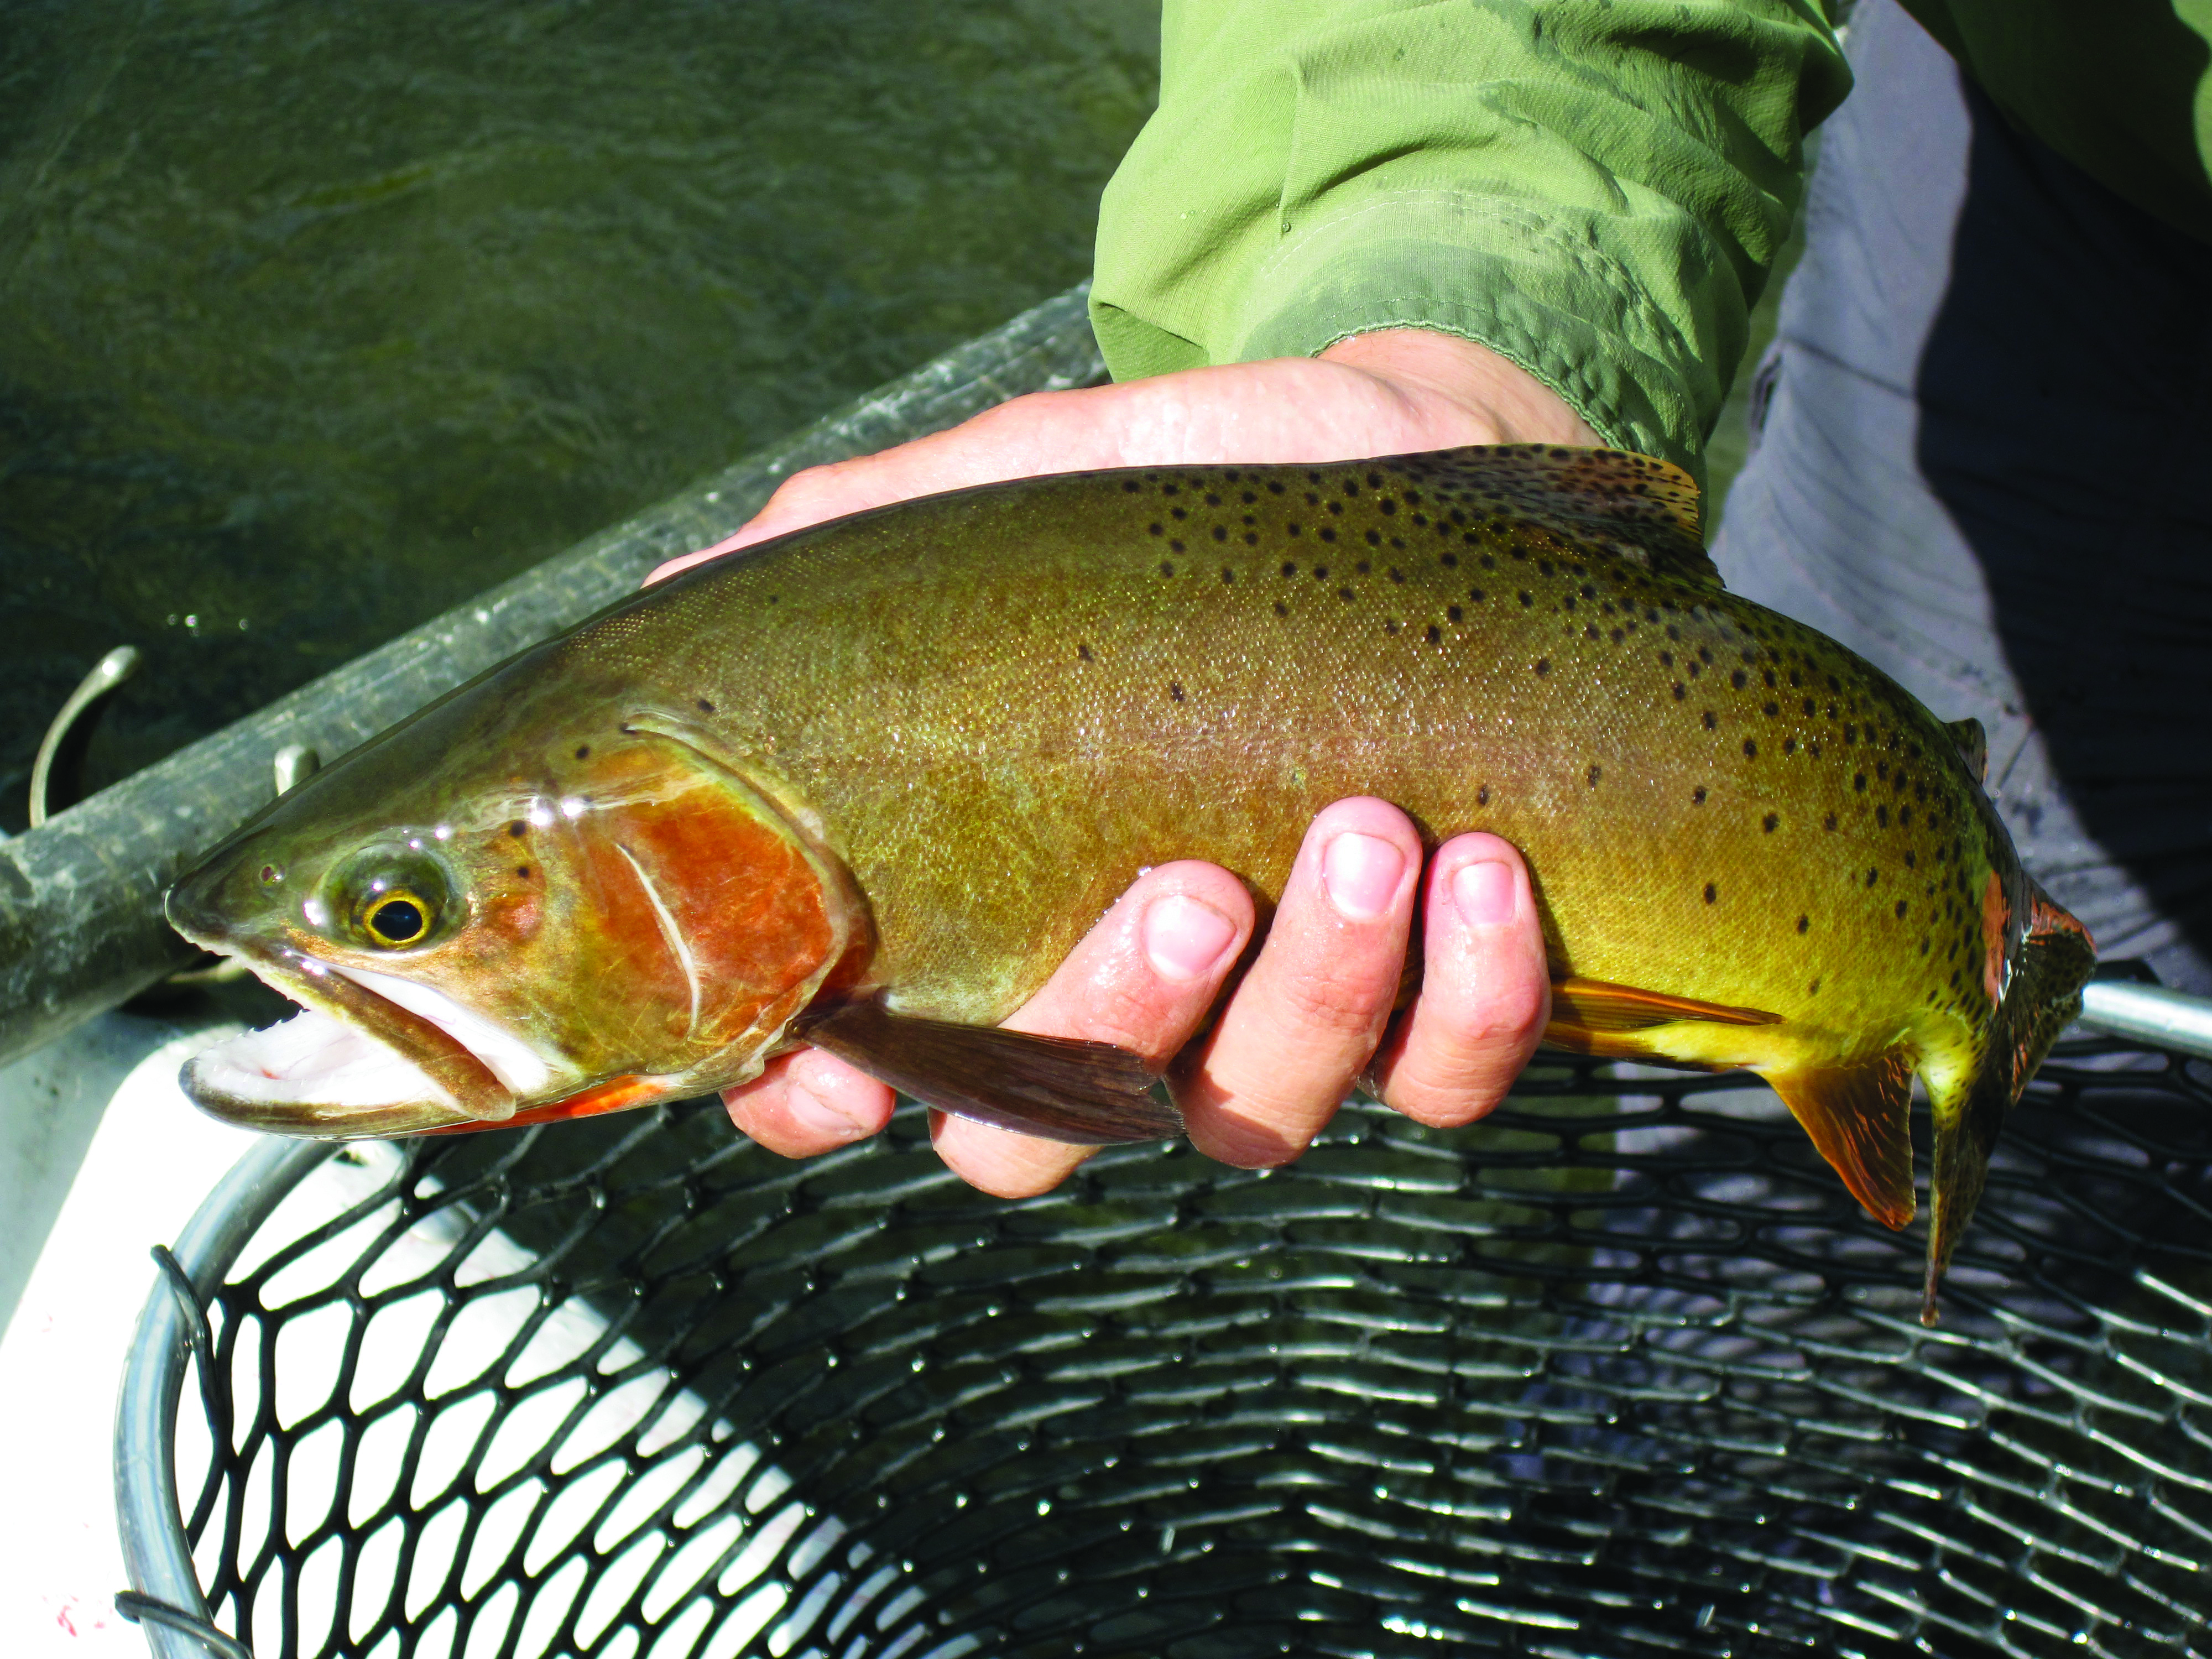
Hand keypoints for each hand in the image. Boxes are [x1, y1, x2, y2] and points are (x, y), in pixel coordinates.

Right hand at [654, 329, 1581, 1192]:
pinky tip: (1482, 871)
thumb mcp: (1046, 478)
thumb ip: (878, 535)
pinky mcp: (1441, 993)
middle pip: (1051, 1131)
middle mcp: (1129, 985)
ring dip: (1309, 1000)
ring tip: (1368, 832)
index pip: (874, 1062)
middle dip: (1110, 1026)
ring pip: (1253, 1118)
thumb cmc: (1219, 477)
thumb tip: (689, 588)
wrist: (1438, 442)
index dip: (826, 1102)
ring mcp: (1282, 1005)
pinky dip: (1466, 1002)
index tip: (849, 1073)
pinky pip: (1445, 1080)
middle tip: (1190, 885)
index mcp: (1005, 894)